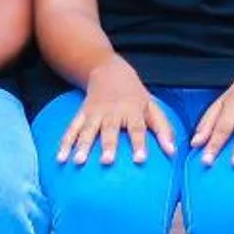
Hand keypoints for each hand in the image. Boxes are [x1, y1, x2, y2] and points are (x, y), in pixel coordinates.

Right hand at [58, 58, 173, 166]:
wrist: (109, 71)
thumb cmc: (135, 96)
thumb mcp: (152, 107)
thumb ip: (163, 129)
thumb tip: (173, 152)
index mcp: (132, 110)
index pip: (137, 128)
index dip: (139, 144)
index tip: (140, 160)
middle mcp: (113, 111)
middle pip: (110, 129)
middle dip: (108, 145)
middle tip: (107, 162)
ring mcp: (95, 113)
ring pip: (88, 130)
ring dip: (82, 146)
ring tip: (78, 162)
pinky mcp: (81, 114)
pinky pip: (72, 129)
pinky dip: (65, 143)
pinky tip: (60, 158)